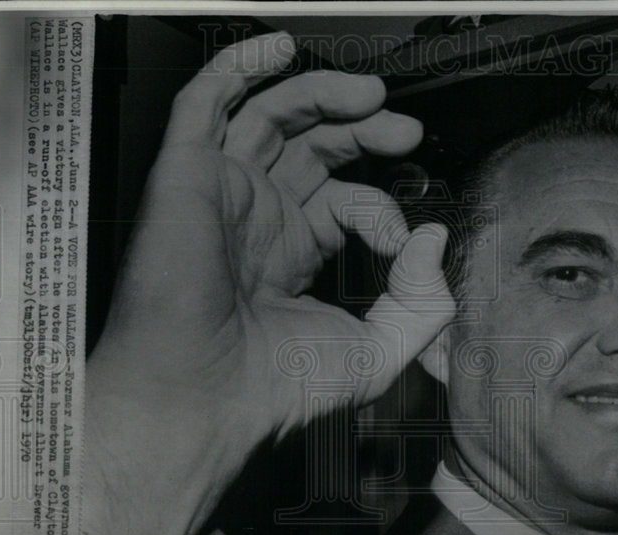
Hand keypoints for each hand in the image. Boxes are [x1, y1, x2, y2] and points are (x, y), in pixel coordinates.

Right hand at [84, 33, 453, 534]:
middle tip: (404, 131)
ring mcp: (222, 193)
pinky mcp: (186, 174)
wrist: (201, 401)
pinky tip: (280, 50)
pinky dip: (237, 67)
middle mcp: (257, 219)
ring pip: (269, 116)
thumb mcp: (377, 351)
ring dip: (321, 94)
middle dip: (364, 130)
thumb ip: (421, 301)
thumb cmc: (272, 390)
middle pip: (312, 146)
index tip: (402, 237)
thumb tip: (431, 238)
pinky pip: (204, 103)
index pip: (345, 201)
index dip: (382, 206)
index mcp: (291, 256)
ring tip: (370, 95)